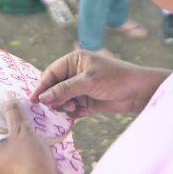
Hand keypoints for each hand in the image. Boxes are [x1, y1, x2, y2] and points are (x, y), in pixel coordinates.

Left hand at [0, 92, 60, 173]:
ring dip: (15, 130)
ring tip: (22, 113)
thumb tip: (6, 95)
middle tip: (9, 103)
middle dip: (3, 120)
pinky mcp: (20, 171)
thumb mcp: (21, 131)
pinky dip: (23, 141)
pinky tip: (31, 130)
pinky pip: (18, 151)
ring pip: (8, 143)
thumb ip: (12, 112)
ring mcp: (6, 168)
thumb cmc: (30, 161)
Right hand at [30, 50, 168, 117]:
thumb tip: (42, 98)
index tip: (34, 100)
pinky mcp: (87, 101)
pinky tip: (82, 112)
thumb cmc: (115, 79)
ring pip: (62, 100)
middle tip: (58, 107)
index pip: (51, 73)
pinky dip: (74, 112)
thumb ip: (64, 90)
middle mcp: (75, 73)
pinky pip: (73, 108)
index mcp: (74, 61)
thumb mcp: (87, 82)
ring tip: (75, 108)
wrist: (138, 92)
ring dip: (65, 106)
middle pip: (54, 88)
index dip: (42, 86)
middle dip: (55, 98)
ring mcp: (81, 88)